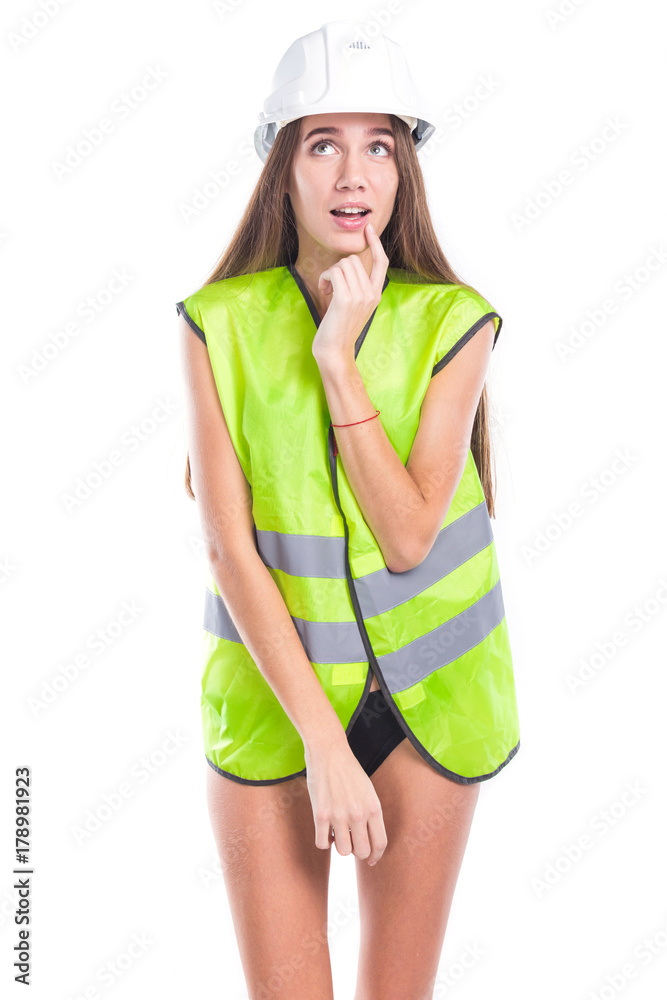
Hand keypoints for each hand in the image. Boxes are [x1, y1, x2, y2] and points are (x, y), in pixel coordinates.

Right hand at [305, 738, 387, 865]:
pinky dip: (324, 841)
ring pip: (343, 851)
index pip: (380, 843)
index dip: (376, 855)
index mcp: (374, 807)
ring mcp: (339, 815)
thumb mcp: (368, 791)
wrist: (329, 751)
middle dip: (357, 851)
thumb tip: (369, 839)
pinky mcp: (321, 814)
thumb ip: (370, 814)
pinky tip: (325, 831)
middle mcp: (358, 814)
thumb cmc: (349, 770)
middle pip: (362, 852)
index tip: (371, 860)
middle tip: (351, 841)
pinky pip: (323, 843)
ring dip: (340, 846)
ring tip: (338, 834)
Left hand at [311, 222, 388, 362]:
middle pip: (355, 259)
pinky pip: (334, 272)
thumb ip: (357, 287)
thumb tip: (348, 264)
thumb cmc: (339, 329)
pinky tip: (324, 290)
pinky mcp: (345, 299)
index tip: (368, 229)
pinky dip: (325, 277)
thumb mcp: (354, 306)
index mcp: (376, 294)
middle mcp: (371, 294)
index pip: (382, 262)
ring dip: (330, 272)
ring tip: (327, 289)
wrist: (335, 351)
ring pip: (344, 263)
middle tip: (331, 284)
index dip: (376, 243)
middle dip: (338, 267)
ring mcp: (359, 296)